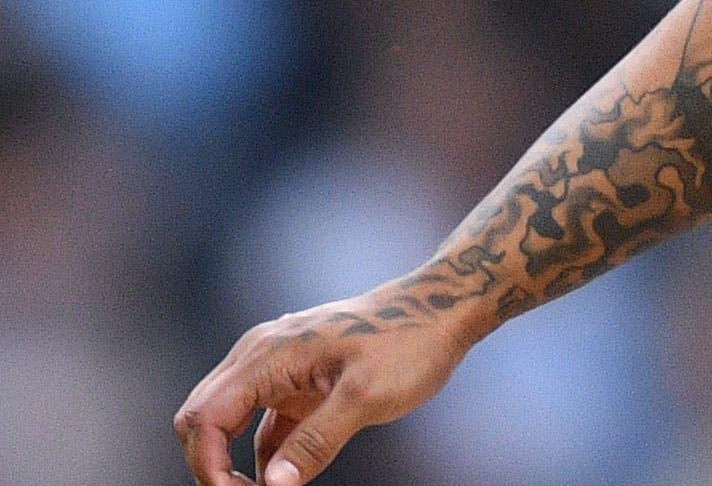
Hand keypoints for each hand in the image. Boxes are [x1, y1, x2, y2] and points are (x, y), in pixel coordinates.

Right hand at [173, 273, 486, 485]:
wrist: (442, 309)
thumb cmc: (409, 342)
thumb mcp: (366, 396)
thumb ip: (316, 441)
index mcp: (267, 355)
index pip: (204, 418)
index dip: (208, 466)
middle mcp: (260, 355)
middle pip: (202, 419)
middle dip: (211, 465)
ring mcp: (276, 366)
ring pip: (225, 421)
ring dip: (231, 462)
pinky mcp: (295, 379)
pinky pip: (259, 424)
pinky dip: (261, 456)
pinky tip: (282, 481)